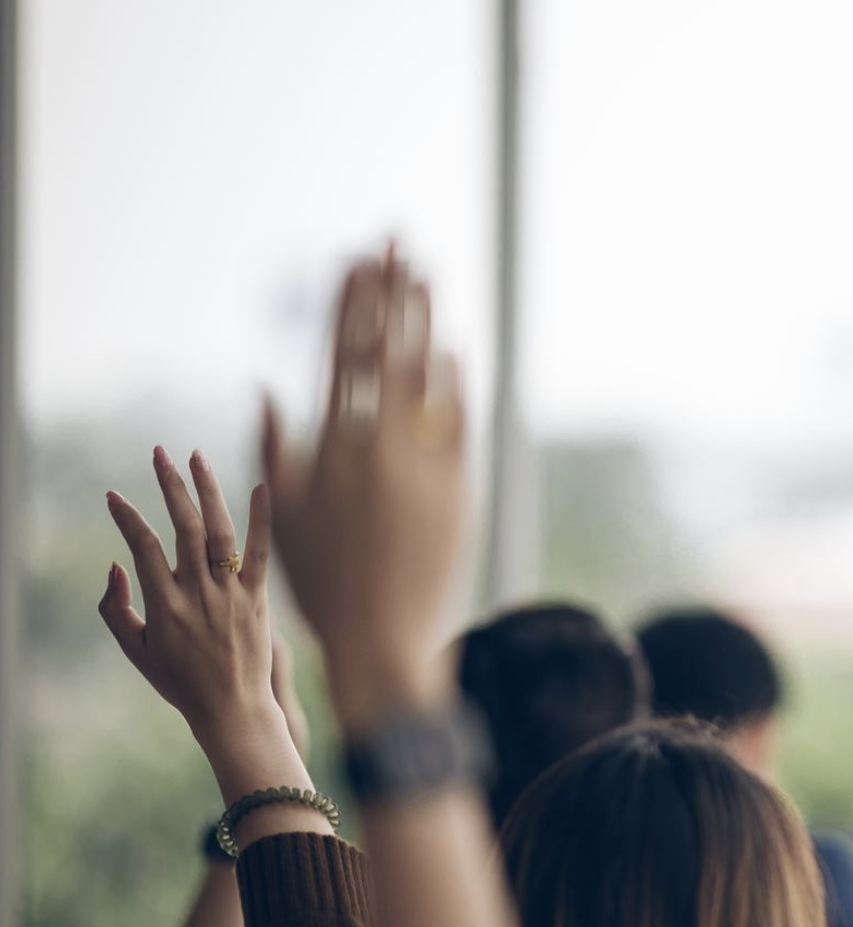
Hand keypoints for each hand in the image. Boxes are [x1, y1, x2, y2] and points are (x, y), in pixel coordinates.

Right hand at [99, 448, 308, 805]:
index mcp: (164, 604)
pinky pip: (260, 554)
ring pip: (220, 532)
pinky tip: (260, 487)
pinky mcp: (259, 599)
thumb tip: (115, 564)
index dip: (127, 517)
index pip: (143, 546)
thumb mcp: (136, 650)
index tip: (114, 495)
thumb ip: (114, 608)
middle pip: (183, 527)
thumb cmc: (180, 682)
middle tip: (158, 453)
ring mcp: (231, 594)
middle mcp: (198, 593)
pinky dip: (261, 519)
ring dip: (208, 490)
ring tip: (195, 458)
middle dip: (169, 485)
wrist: (232, 710)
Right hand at [264, 248, 467, 724]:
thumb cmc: (323, 583)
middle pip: (386, 348)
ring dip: (427, 320)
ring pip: (426, 375)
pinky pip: (459, 420)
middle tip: (399, 241)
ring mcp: (422, 463)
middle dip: (392, 289)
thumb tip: (269, 388)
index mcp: (330, 446)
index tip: (354, 260)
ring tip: (429, 275)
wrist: (383, 637)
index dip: (349, 302)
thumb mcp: (285, 511)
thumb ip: (279, 446)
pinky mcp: (459, 487)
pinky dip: (456, 380)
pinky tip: (455, 346)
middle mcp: (377, 445)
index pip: (339, 353)